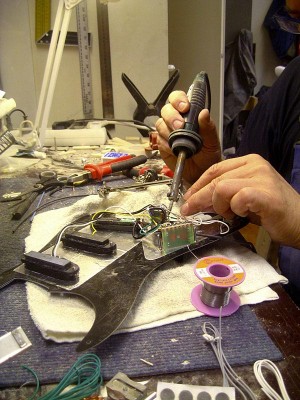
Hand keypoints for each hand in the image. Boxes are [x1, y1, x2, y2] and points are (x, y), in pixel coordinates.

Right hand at [155, 90, 220, 183]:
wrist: (202, 173)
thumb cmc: (208, 155)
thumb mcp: (212, 141)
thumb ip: (208, 127)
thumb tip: (204, 112)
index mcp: (189, 115)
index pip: (179, 99)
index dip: (178, 100)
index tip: (185, 107)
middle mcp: (176, 121)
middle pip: (166, 110)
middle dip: (172, 116)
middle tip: (179, 126)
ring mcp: (167, 132)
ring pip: (160, 124)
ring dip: (168, 131)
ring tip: (178, 141)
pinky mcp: (162, 145)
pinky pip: (159, 140)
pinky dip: (165, 144)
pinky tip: (174, 150)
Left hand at [181, 154, 299, 247]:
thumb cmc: (272, 211)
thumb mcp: (244, 197)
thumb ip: (224, 195)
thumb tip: (198, 201)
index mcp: (249, 162)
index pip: (215, 169)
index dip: (197, 184)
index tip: (187, 198)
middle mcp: (255, 165)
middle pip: (215, 179)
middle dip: (198, 197)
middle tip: (189, 211)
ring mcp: (261, 177)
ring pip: (221, 187)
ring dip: (218, 205)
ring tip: (229, 214)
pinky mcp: (265, 193)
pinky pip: (237, 198)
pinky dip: (234, 209)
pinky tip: (241, 214)